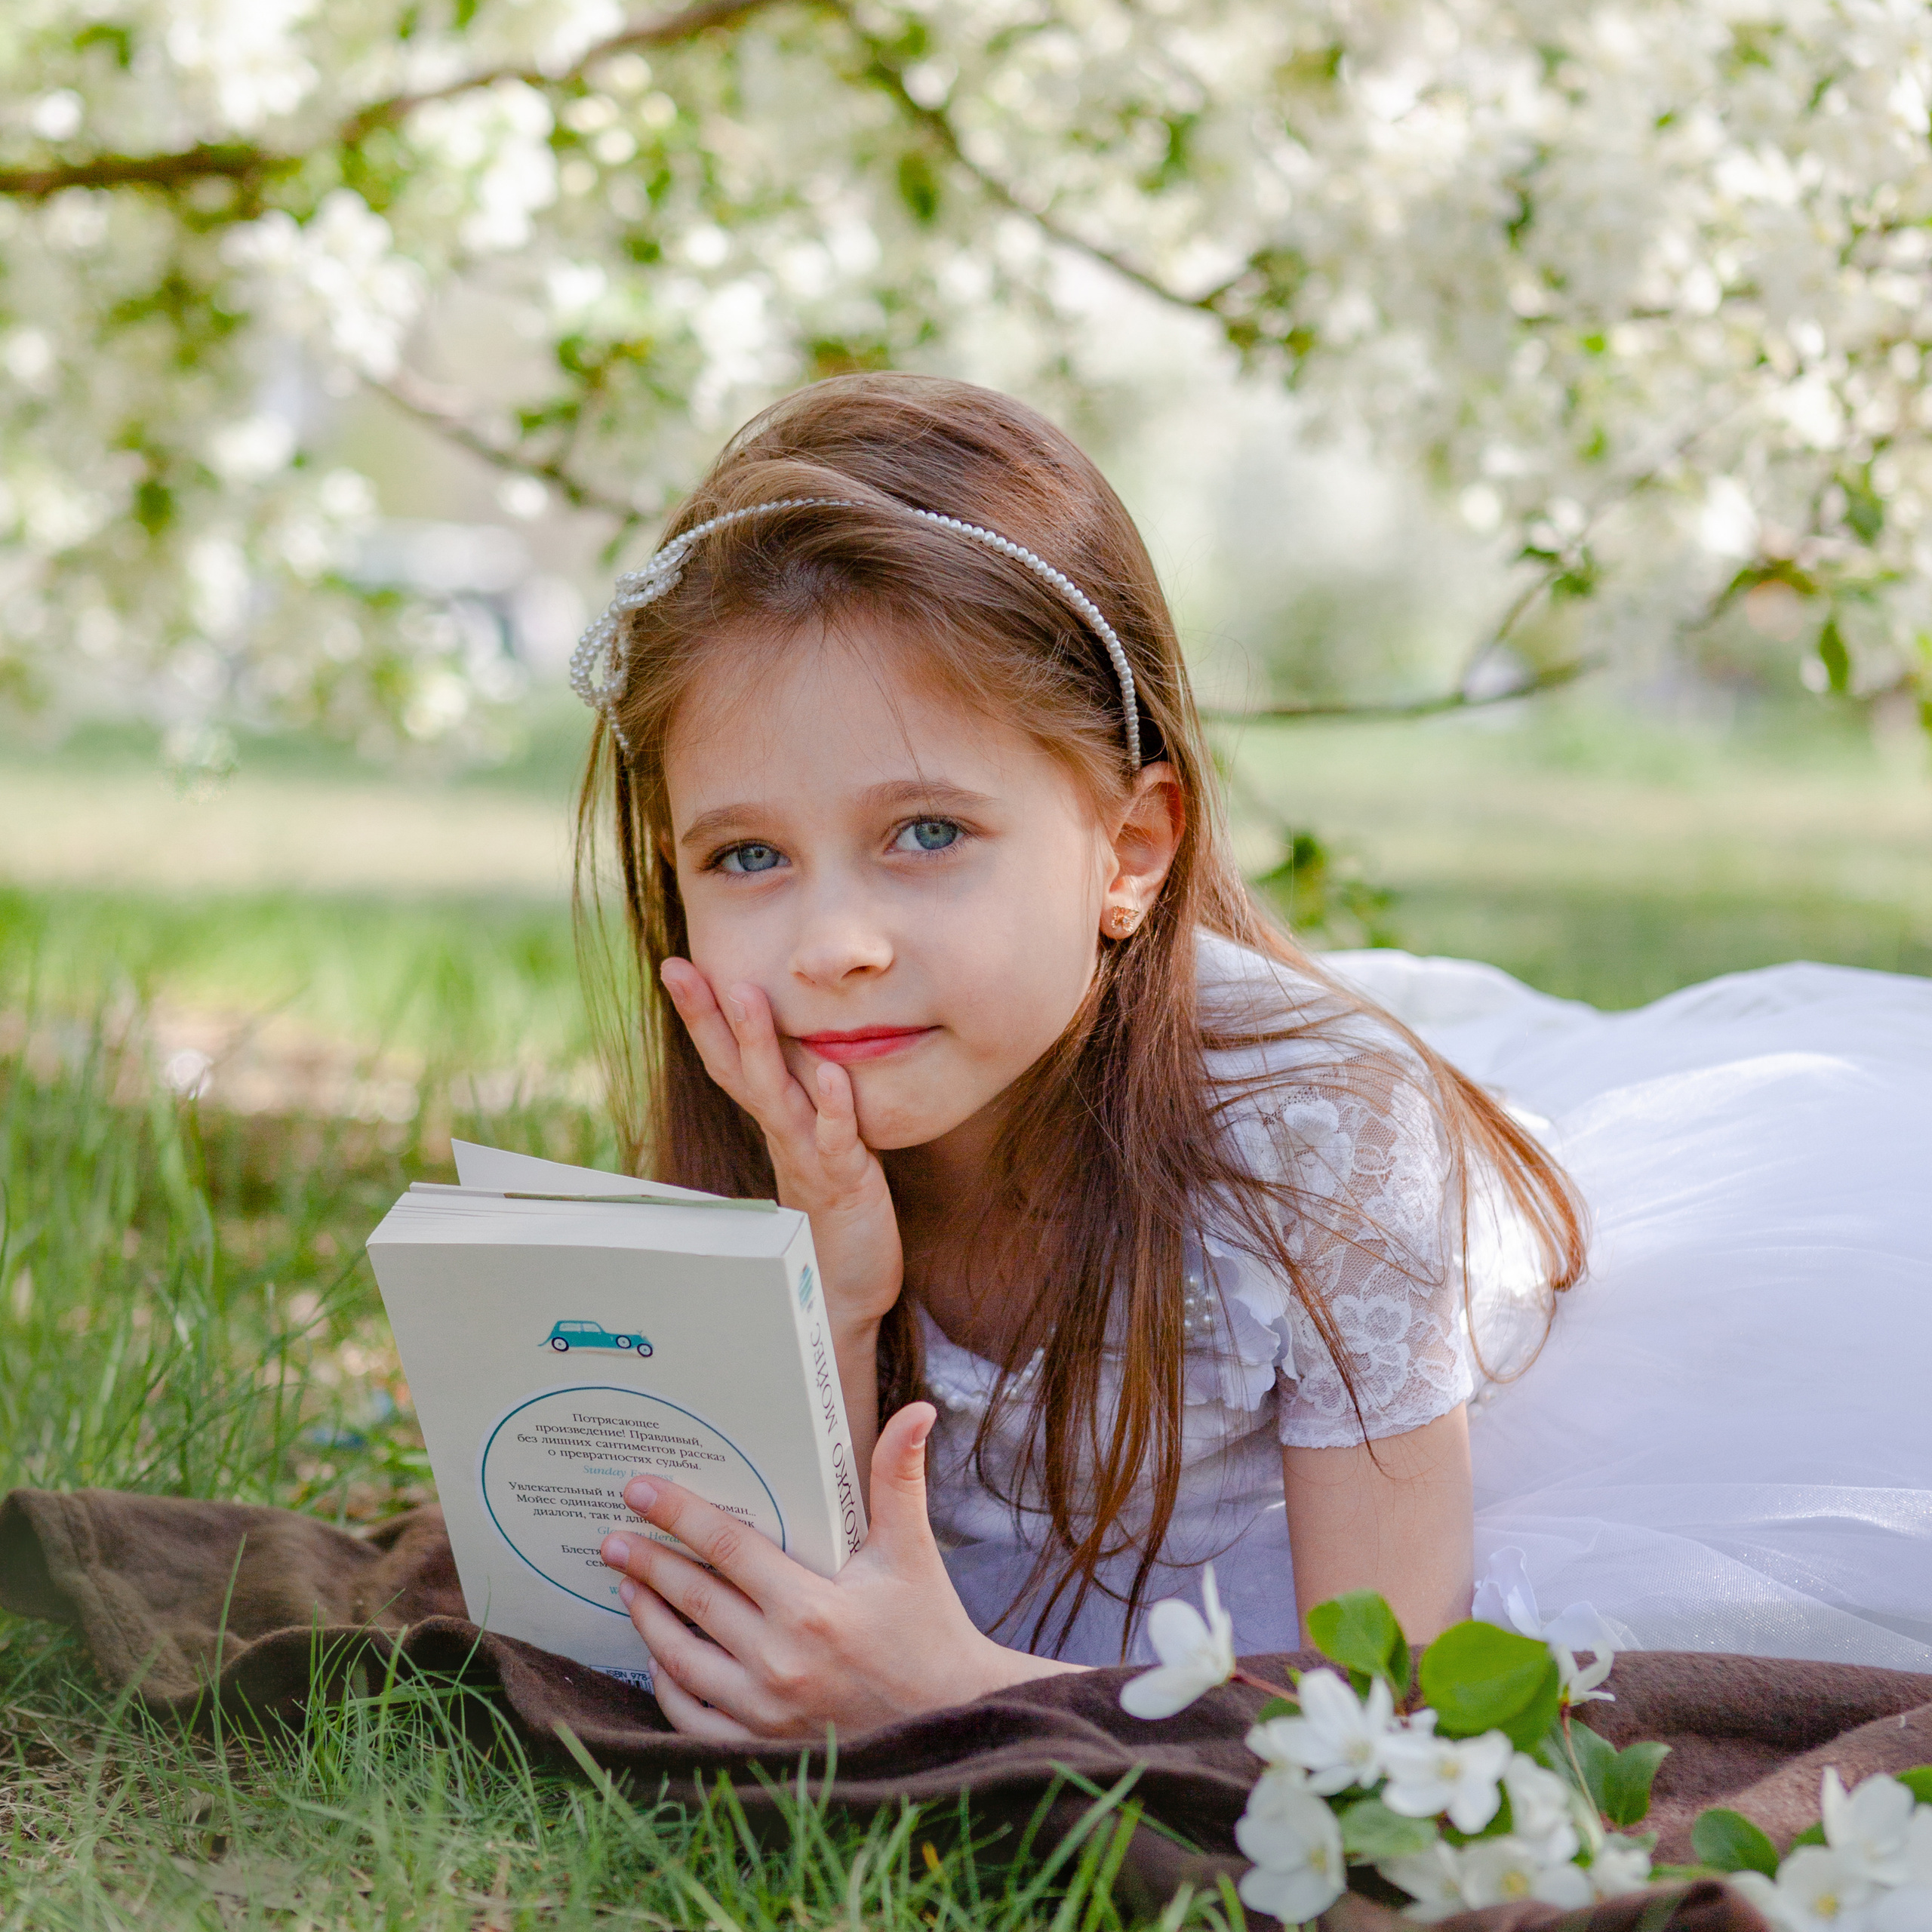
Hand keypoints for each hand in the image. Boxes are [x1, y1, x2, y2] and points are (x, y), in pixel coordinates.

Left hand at [598, 1403, 1083, 1739]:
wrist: (955, 1716)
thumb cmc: (929, 1626)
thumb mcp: (912, 1549)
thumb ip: (899, 1477)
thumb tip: (918, 1410)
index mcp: (811, 1606)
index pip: (727, 1547)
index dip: (679, 1514)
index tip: (639, 1490)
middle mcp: (780, 1660)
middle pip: (693, 1600)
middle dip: (647, 1563)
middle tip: (611, 1538)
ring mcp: (766, 1710)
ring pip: (682, 1658)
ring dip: (647, 1618)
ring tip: (626, 1585)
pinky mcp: (763, 1745)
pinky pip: (694, 1717)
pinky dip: (667, 1685)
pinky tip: (656, 1657)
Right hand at [661, 959, 901, 1338]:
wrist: (846, 1292)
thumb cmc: (831, 1214)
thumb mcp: (814, 1144)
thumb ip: (802, 1101)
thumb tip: (796, 1049)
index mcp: (774, 1120)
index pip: (728, 1060)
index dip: (701, 1014)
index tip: (675, 964)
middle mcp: (783, 1133)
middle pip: (736, 1068)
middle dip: (709, 1016)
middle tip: (677, 967)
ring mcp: (809, 1156)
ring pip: (777, 1095)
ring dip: (759, 1045)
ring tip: (748, 994)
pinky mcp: (845, 1181)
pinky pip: (836, 1140)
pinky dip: (834, 1108)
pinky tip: (835, 1074)